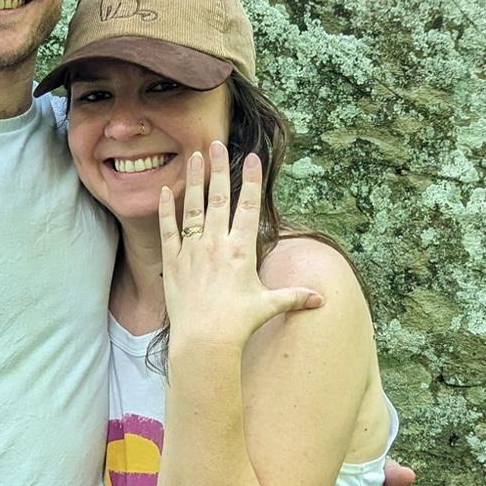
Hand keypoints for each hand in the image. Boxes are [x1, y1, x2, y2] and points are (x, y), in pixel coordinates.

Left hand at [159, 143, 321, 347]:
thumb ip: (293, 297)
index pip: (249, 206)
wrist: (204, 340)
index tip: (252, 158)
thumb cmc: (238, 324)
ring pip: (192, 208)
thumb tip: (320, 300)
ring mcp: (192, 251)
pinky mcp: (173, 262)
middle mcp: (216, 244)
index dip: (251, 180)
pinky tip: (165, 191)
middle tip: (215, 144)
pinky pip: (169, 231)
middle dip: (218, 168)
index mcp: (241, 249)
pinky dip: (166, 210)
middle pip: (218, 198)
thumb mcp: (269, 306)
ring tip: (192, 158)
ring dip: (192, 181)